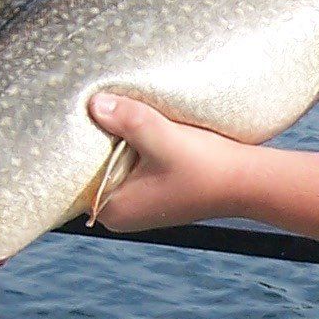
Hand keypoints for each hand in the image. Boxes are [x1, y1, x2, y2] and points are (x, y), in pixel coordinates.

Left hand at [86, 93, 250, 230]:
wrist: (247, 182)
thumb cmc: (204, 166)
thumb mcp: (160, 137)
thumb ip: (126, 119)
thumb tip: (93, 103)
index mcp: (113, 209)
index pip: (73, 178)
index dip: (72, 148)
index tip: (71, 119)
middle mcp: (120, 215)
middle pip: (91, 171)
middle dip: (94, 142)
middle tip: (90, 106)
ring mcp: (138, 207)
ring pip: (111, 167)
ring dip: (115, 143)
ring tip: (115, 111)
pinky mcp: (154, 196)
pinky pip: (129, 169)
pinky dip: (131, 150)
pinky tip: (137, 128)